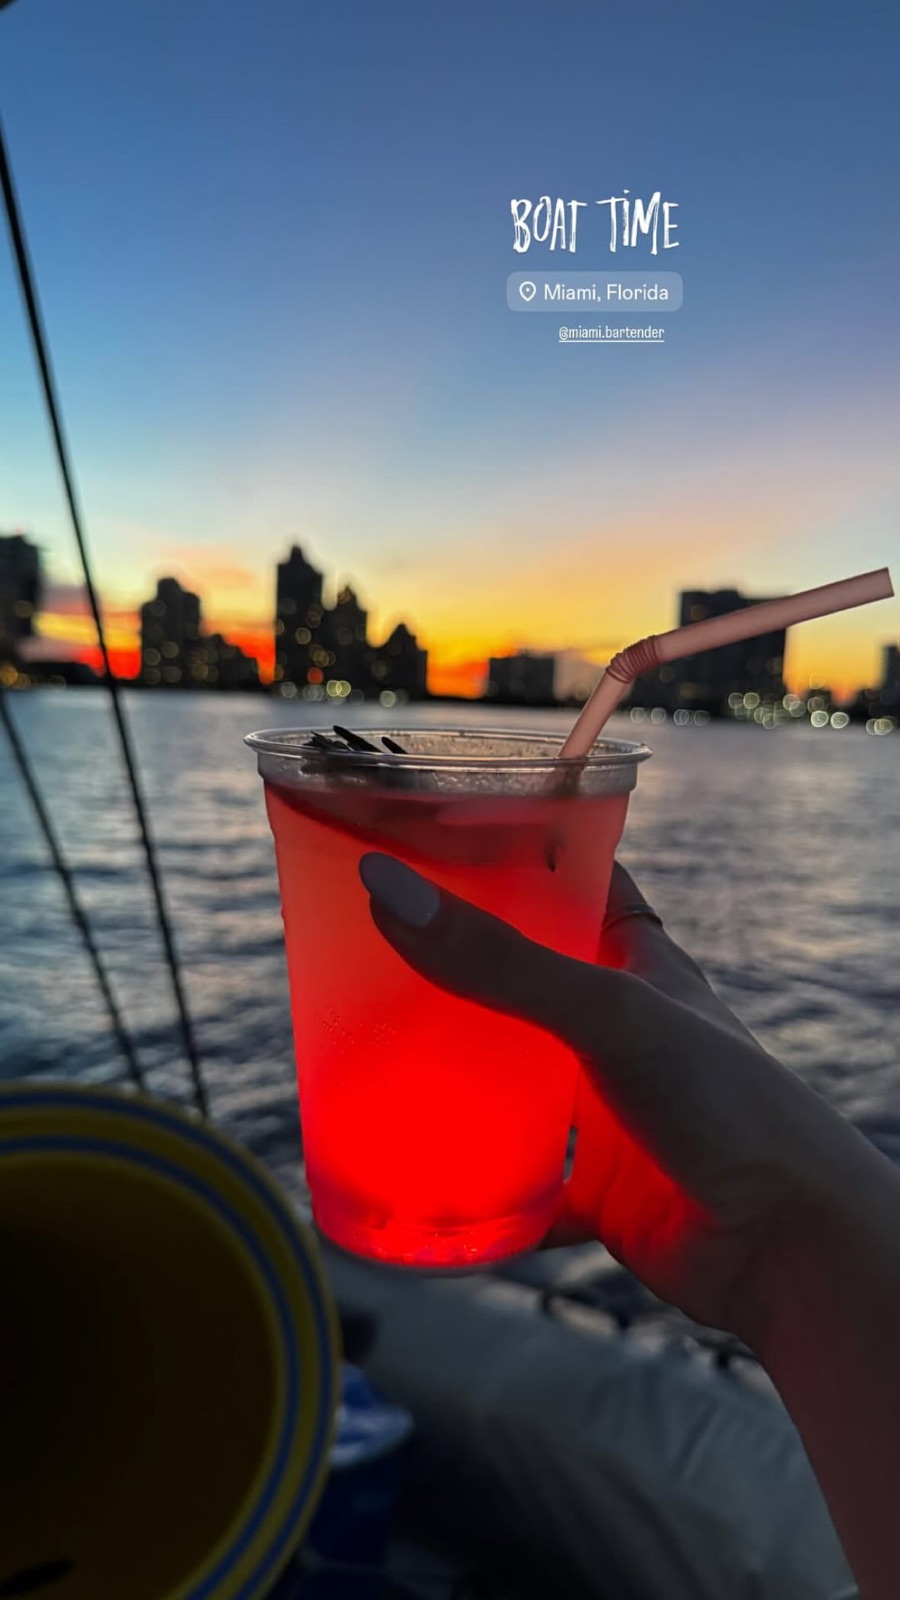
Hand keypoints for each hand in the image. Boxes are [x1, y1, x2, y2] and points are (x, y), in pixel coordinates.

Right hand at [359, 852, 876, 1338]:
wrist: (789, 1249)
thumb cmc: (730, 1106)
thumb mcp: (611, 1014)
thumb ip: (503, 964)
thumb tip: (388, 891)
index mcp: (640, 963)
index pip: (578, 879)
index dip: (519, 850)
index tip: (438, 832)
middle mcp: (620, 1030)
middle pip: (528, 982)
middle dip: (460, 970)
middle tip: (371, 945)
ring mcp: (605, 1111)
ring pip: (512, 1086)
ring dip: (455, 1080)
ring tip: (368, 1058)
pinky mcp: (594, 1191)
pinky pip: (515, 1187)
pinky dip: (470, 1190)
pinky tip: (408, 1185)